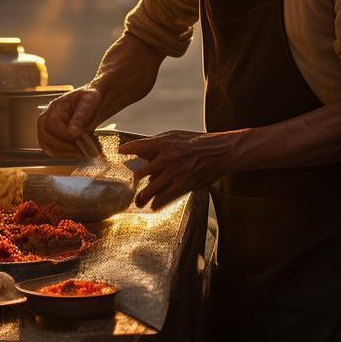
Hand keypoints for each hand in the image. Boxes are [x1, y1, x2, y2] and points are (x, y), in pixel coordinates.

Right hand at [37, 86, 102, 155]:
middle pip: (46, 140)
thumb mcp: (88, 102)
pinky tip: (82, 150)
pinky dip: (70, 155)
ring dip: (69, 153)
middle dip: (67, 148)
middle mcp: (47, 120)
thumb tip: (72, 133)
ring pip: (50, 149)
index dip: (64, 135)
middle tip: (85, 149)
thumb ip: (80, 117)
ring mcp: (48, 131)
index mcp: (54, 108)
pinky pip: (56, 152)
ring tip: (86, 149)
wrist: (91, 105)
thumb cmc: (89, 100)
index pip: (50, 126)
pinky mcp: (54, 140)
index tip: (80, 138)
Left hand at [119, 130, 233, 209]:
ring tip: (138, 201)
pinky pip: (166, 197)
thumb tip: (139, 151)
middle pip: (142, 172)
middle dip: (134, 180)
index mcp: (165, 143)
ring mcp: (176, 173)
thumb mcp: (175, 136)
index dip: (127, 150)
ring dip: (142, 197)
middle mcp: (168, 158)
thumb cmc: (196, 143)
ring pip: (151, 189)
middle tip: (130, 184)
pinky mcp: (184, 185)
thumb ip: (157, 144)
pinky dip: (158, 202)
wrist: (220, 152)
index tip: (120, 152)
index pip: (139, 146)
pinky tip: (153, 205)